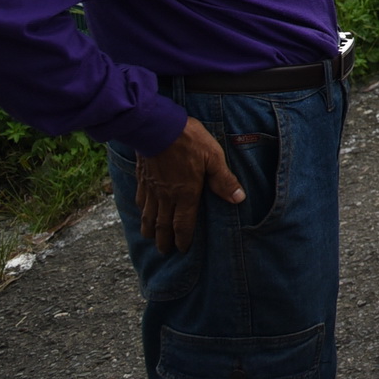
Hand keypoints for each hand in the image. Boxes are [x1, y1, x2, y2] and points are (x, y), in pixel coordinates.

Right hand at [135, 117, 243, 253]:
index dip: (183, 239)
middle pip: (163, 225)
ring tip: (151, 239)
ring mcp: (151, 188)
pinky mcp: (142, 178)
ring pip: (148, 216)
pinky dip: (140, 212)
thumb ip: (224, 180)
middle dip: (164, 240)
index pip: (183, 224)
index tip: (182, 249)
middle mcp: (166, 196)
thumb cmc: (189, 141)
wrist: (158, 127)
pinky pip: (139, 201)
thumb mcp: (214, 157)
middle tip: (165, 251)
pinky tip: (141, 213)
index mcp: (185, 193)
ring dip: (150, 230)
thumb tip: (239, 199)